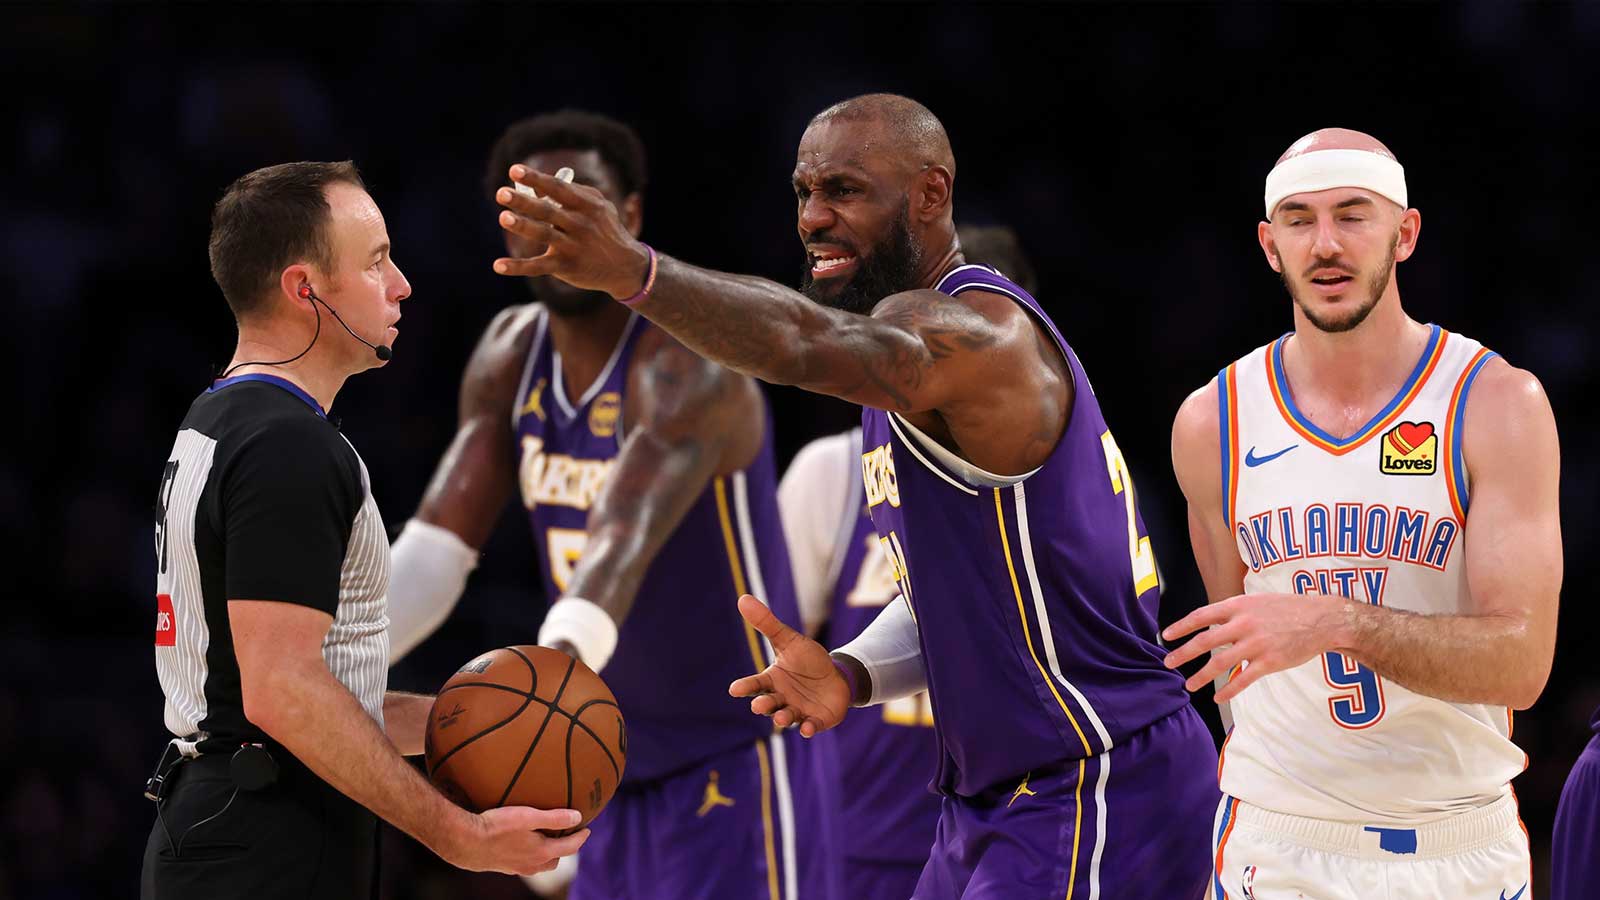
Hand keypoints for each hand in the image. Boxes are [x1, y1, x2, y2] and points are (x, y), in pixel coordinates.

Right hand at [434, 806, 589, 875]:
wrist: (464, 842)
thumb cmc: (496, 827)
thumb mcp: (528, 816)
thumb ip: (554, 818)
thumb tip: (578, 817)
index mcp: (541, 853)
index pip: (570, 848)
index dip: (581, 837)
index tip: (587, 828)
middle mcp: (531, 865)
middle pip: (555, 859)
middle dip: (564, 847)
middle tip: (566, 833)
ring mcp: (515, 868)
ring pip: (538, 863)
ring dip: (546, 852)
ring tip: (545, 837)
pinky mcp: (501, 866)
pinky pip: (522, 862)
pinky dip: (529, 853)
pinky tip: (520, 842)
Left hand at [493, 165, 651, 299]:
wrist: (625, 267)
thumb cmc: (605, 230)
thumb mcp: (599, 207)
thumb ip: (573, 193)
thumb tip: (537, 185)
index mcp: (588, 206)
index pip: (559, 189)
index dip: (536, 179)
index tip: (514, 170)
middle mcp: (581, 225)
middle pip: (548, 211)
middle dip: (524, 202)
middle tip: (502, 193)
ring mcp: (573, 247)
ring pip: (544, 235)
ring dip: (523, 226)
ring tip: (504, 218)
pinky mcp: (566, 267)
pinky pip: (538, 267)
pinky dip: (518, 267)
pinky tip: (498, 265)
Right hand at [727, 594, 849, 736]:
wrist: (835, 675)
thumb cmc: (807, 660)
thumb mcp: (788, 640)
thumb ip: (767, 624)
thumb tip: (743, 598)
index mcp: (772, 681)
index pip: (755, 685)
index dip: (745, 687)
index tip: (734, 689)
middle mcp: (781, 699)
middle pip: (768, 704)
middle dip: (764, 706)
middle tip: (759, 706)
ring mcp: (798, 711)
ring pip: (786, 717)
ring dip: (783, 719)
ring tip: (781, 718)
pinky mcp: (816, 720)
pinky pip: (810, 726)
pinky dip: (808, 728)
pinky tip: (807, 728)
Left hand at [1161, 592, 1355, 703]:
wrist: (1322, 619)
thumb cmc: (1288, 609)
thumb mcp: (1257, 601)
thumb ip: (1234, 612)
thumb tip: (1211, 623)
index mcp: (1238, 606)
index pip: (1201, 616)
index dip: (1182, 626)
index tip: (1166, 636)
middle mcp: (1244, 624)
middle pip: (1205, 641)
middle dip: (1183, 653)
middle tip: (1168, 663)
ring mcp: (1256, 644)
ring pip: (1221, 662)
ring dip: (1201, 676)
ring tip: (1189, 685)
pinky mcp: (1270, 662)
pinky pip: (1244, 679)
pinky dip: (1228, 690)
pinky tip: (1218, 697)